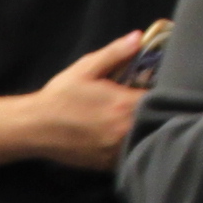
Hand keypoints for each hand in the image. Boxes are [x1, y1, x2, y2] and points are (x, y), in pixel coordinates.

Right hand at [0, 25, 162, 169]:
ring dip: (148, 132)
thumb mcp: (86, 68)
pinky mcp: (109, 165)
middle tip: (158, 106)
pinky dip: (134, 147)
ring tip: (146, 123)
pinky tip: (128, 138)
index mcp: (124, 104)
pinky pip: (131, 156)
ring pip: (146, 142)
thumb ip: (115, 52)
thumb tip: (138, 37)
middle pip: (158, 123)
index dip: (167, 94)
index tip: (165, 89)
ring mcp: (117, 151)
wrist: (35, 128)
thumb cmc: (60, 96)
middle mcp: (125, 131)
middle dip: (160, 114)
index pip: (162, 100)